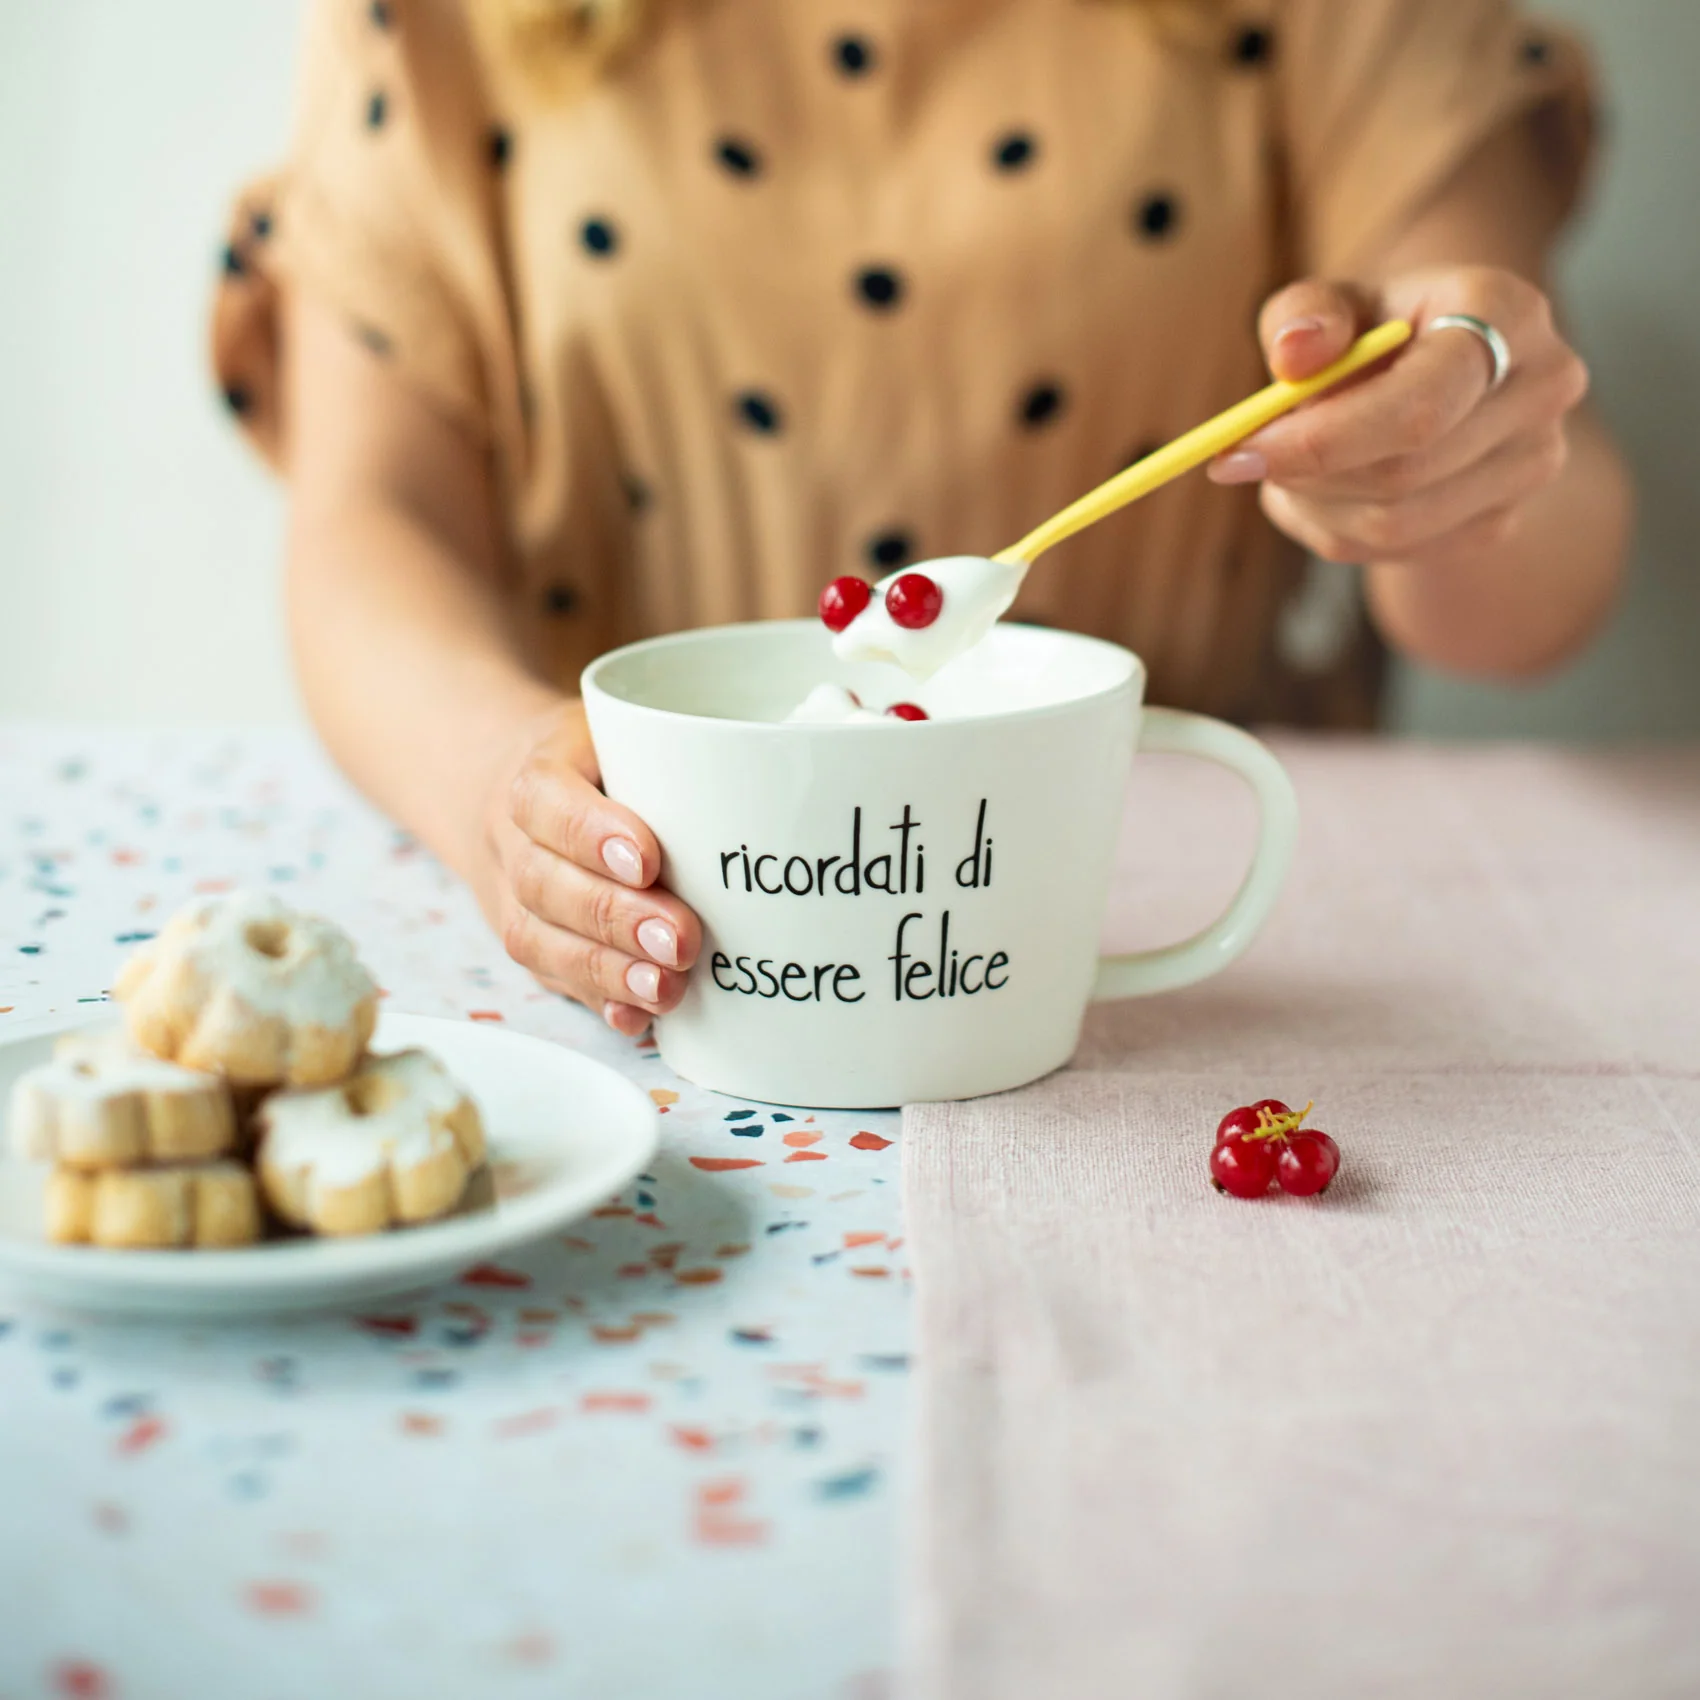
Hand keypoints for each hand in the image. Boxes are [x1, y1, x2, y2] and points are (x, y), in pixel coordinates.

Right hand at [477, 700, 700, 1035]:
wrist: (521, 798)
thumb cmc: (602, 764)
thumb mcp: (627, 736)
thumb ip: (676, 757)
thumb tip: (767, 794)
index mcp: (537, 777)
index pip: (546, 801)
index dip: (590, 835)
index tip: (647, 861)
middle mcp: (514, 842)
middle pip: (545, 883)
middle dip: (614, 918)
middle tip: (680, 939)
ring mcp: (514, 901)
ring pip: (539, 941)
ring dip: (605, 970)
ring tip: (666, 986)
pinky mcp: (534, 946)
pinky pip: (553, 981)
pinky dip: (597, 1002)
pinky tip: (637, 1018)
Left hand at [1211, 267, 1589, 568]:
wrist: (1433, 373)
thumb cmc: (1373, 333)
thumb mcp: (1334, 305)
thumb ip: (1304, 315)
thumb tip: (1293, 355)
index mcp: (1506, 313)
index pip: (1417, 408)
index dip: (1321, 441)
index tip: (1237, 454)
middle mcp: (1541, 388)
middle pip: (1402, 476)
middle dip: (1307, 475)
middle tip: (1245, 458)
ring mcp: (1531, 463)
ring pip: (1393, 526)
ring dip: (1314, 506)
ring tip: (1287, 467)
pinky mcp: (1501, 519)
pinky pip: (1395, 552)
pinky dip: (1335, 530)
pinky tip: (1326, 490)